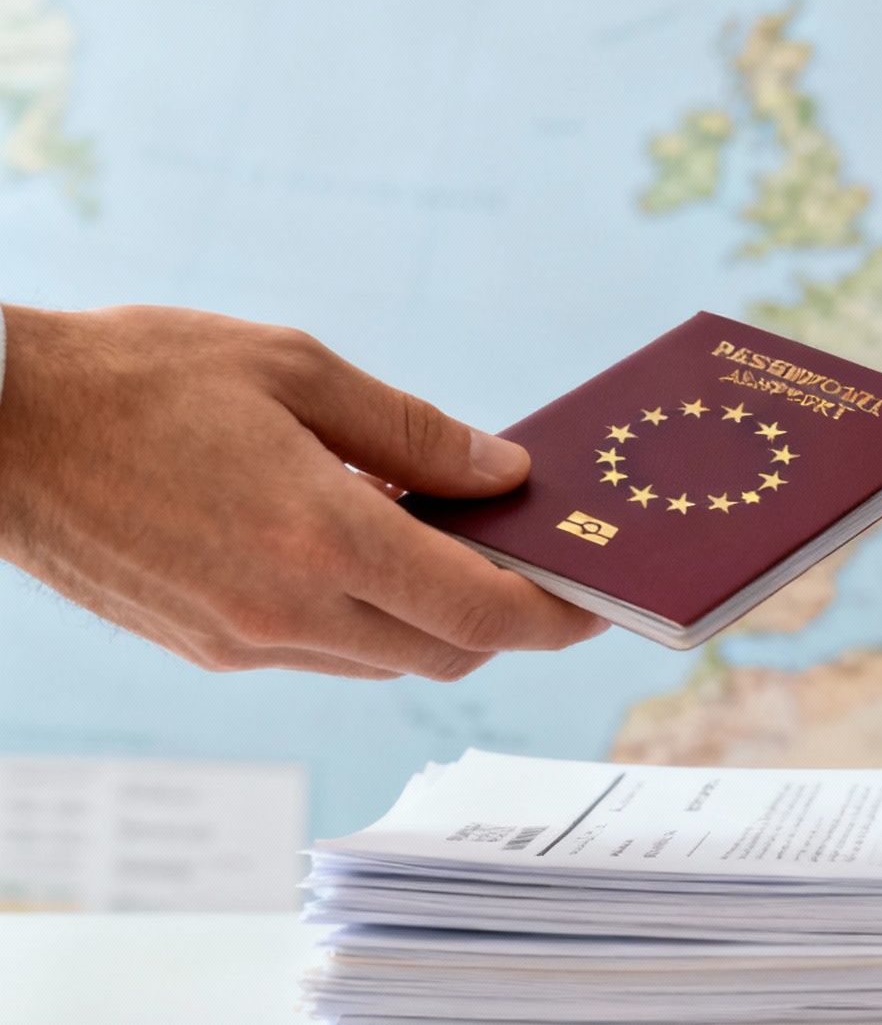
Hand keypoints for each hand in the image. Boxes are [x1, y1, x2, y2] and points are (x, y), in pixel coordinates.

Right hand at [0, 304, 605, 679]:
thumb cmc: (137, 376)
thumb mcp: (292, 368)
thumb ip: (411, 429)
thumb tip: (501, 469)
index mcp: (322, 538)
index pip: (483, 613)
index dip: (558, 616)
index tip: (601, 600)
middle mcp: (288, 611)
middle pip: (448, 649)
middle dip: (509, 618)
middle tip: (540, 561)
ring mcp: (243, 641)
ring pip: (388, 656)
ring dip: (438, 616)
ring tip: (452, 538)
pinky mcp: (208, 647)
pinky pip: (326, 649)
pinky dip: (371, 614)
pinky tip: (366, 547)